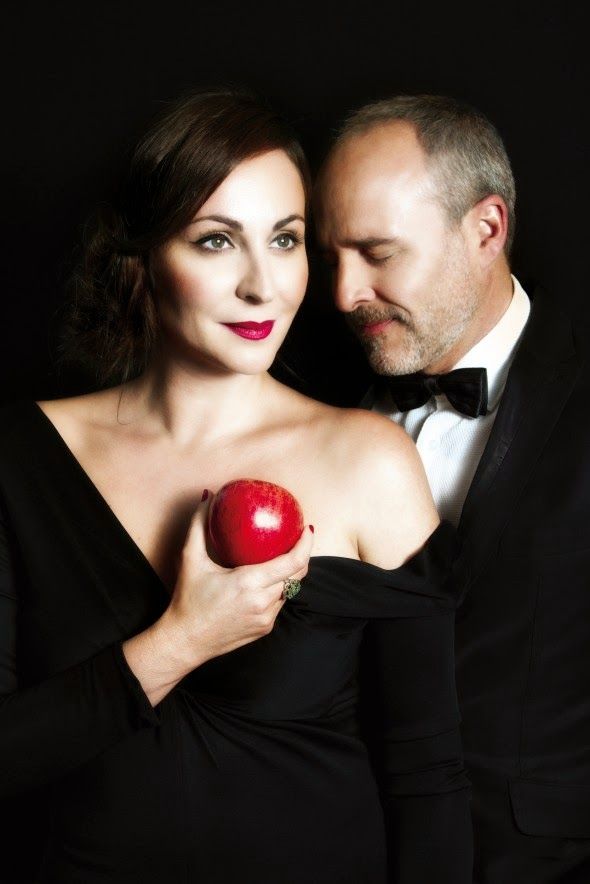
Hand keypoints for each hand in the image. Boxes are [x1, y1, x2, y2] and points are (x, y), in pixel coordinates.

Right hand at [158, 491, 313, 671]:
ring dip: (291, 573)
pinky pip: (279, 603)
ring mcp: (266, 618)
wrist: (185, 641)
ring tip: (287, 555)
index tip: (308, 528)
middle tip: (301, 537)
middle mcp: (263, 602)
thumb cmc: (187, 599)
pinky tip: (270, 579)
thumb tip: (208, 495)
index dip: (306, 544)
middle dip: (304, 555)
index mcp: (249, 583)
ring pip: (291, 590)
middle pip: (298, 575)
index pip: (293, 562)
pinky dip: (278, 589)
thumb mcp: (190, 559)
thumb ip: (199, 525)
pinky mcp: (265, 628)